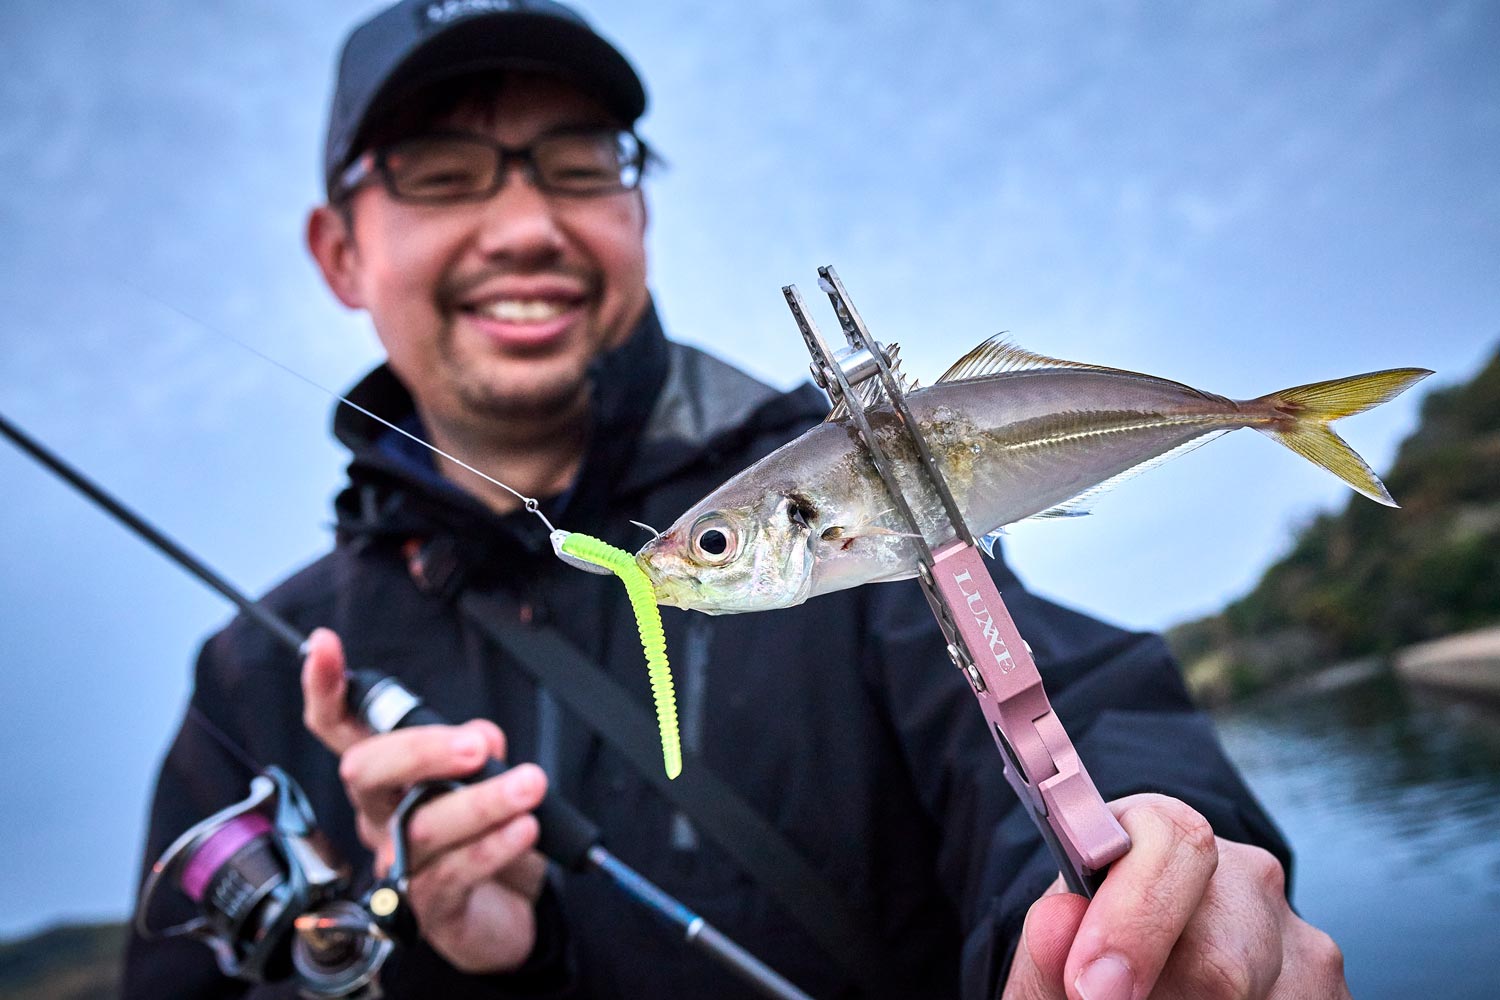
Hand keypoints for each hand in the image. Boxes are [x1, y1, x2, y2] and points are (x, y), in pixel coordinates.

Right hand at [301, 627, 548, 972]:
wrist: (506, 911)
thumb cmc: (483, 835)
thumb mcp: (486, 780)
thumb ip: (477, 750)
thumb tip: (481, 736)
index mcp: (387, 777)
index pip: (340, 728)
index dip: (327, 688)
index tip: (324, 645)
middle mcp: (379, 817)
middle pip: (366, 772)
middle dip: (419, 750)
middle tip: (477, 746)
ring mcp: (396, 866)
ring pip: (421, 827)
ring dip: (481, 801)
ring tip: (529, 786)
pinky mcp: (428, 908)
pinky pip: (454, 873)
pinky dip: (493, 847)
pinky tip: (523, 830)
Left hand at [1003, 794, 1347, 999]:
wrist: (1138, 973)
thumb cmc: (1089, 967)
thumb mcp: (1055, 959)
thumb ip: (1048, 947)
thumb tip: (1057, 918)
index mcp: (1163, 836)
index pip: (1172, 843)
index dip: (1134, 919)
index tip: (1091, 986)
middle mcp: (1244, 876)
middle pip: (1223, 954)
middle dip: (1166, 998)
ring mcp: (1299, 938)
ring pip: (1260, 997)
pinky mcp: (1330, 991)